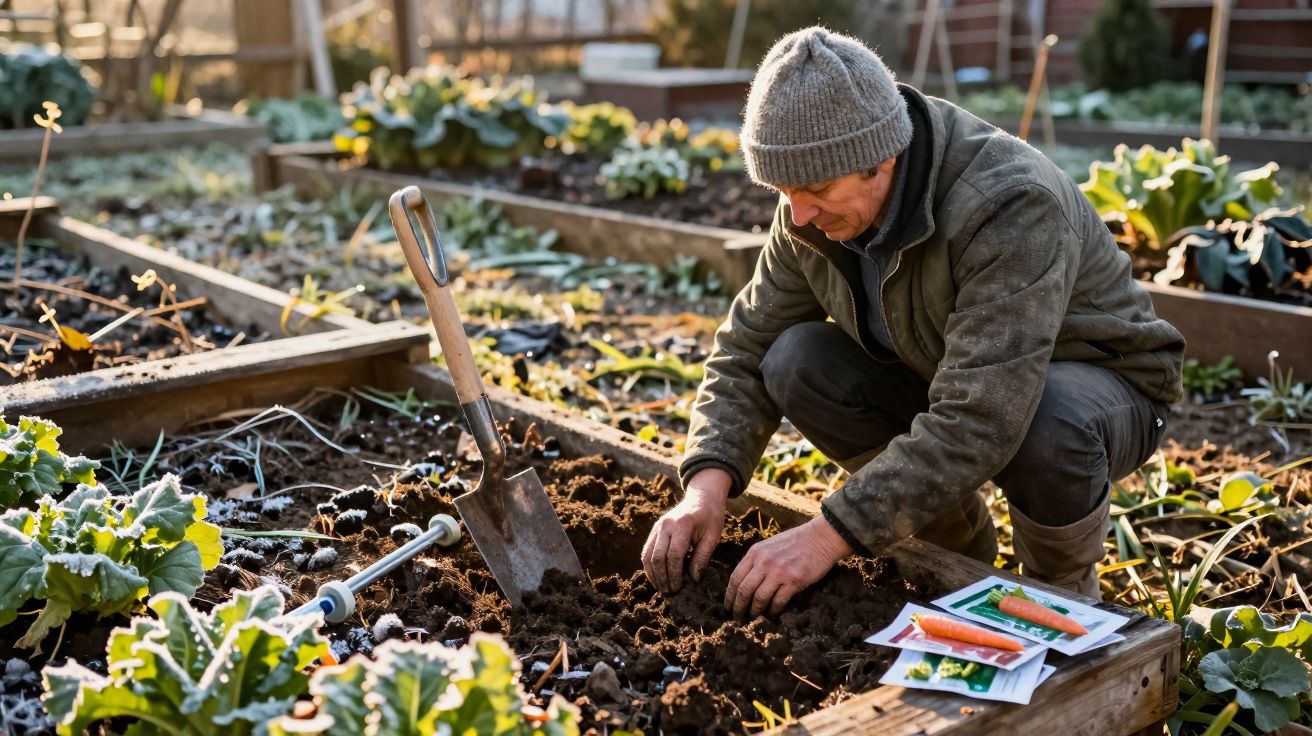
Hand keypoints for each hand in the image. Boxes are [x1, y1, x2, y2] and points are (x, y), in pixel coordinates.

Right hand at [641, 468, 729, 593]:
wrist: (702, 497)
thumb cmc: (711, 517)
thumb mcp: (713, 537)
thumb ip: (702, 558)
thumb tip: (694, 580)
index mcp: (682, 525)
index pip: (674, 555)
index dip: (675, 575)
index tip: (680, 587)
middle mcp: (666, 525)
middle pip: (658, 557)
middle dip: (663, 578)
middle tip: (670, 593)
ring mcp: (657, 527)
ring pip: (648, 555)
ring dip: (653, 575)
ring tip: (662, 588)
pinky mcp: (654, 530)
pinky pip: (646, 551)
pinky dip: (649, 566)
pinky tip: (657, 577)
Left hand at [724, 516, 853, 616]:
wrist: (821, 538)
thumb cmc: (795, 542)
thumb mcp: (769, 545)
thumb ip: (756, 560)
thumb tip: (745, 581)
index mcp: (755, 552)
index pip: (736, 578)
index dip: (729, 595)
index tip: (728, 606)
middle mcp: (764, 562)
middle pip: (744, 590)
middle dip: (738, 607)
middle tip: (737, 617)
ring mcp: (779, 571)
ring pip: (759, 598)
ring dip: (755, 611)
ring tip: (753, 618)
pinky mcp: (794, 580)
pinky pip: (778, 601)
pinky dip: (773, 610)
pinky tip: (772, 613)